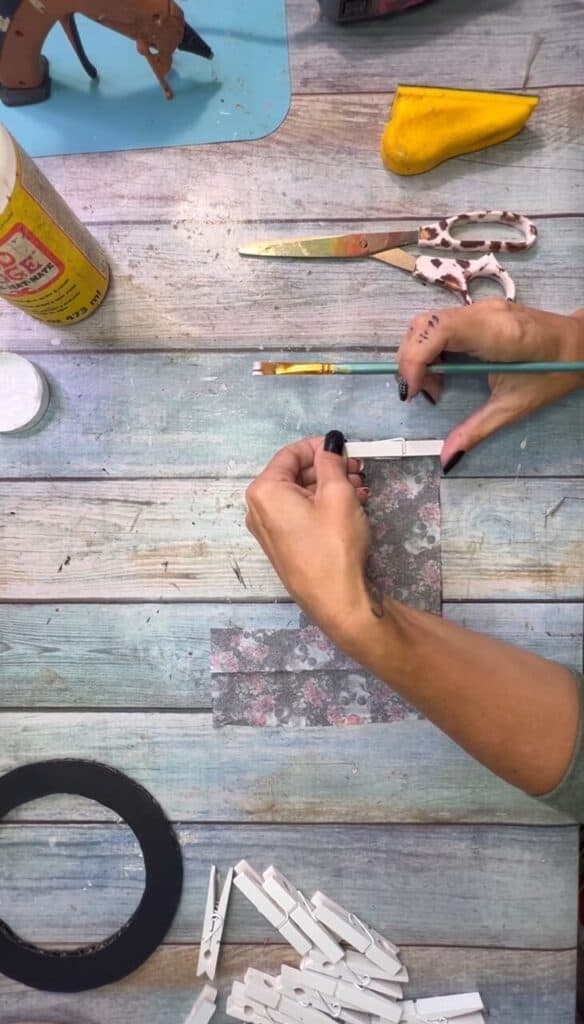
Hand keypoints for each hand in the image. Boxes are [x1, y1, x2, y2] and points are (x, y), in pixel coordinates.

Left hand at [245, 434, 370, 644]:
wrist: (337, 601)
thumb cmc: (334, 544)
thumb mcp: (338, 493)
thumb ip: (331, 462)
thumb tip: (329, 445)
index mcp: (264, 491)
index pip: (291, 453)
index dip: (320, 446)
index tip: (346, 449)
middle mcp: (259, 509)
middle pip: (295, 474)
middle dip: (329, 468)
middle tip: (359, 470)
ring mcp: (270, 530)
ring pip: (302, 495)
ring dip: (332, 487)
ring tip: (362, 490)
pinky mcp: (285, 546)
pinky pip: (302, 515)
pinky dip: (325, 506)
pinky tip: (353, 507)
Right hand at [397, 299, 583, 471]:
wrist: (580, 346)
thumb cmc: (554, 373)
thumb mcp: (513, 407)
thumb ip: (475, 430)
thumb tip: (447, 458)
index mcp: (495, 333)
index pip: (435, 330)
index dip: (414, 359)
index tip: (413, 393)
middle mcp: (483, 313)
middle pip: (424, 324)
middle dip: (411, 360)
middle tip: (423, 394)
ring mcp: (481, 308)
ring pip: (427, 322)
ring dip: (419, 355)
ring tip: (435, 386)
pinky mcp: (479, 312)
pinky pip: (440, 324)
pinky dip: (431, 349)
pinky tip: (445, 372)